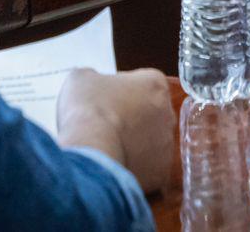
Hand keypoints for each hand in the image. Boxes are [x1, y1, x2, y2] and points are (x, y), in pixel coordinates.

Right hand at [56, 67, 174, 192]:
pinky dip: (133, 167)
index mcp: (154, 83)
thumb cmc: (89, 109)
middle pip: (150, 113)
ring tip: (107, 145)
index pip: (141, 83)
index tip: (105, 100)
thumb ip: (95, 78)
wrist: (92, 149)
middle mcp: (168, 113)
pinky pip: (147, 168)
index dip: (120, 91)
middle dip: (132, 117)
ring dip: (133, 143)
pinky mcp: (161, 172)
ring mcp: (167, 144)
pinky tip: (113, 163)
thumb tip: (94, 86)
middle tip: (105, 123)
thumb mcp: (82, 78)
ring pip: (150, 142)